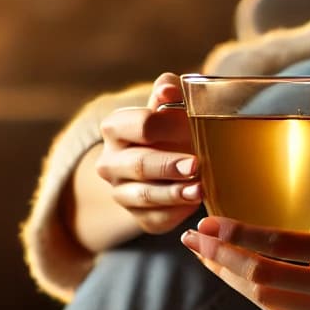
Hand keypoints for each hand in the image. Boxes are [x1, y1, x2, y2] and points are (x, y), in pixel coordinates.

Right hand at [95, 73, 202, 233]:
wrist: (163, 160)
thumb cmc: (170, 126)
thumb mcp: (169, 105)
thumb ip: (169, 92)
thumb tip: (169, 90)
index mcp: (115, 127)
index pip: (141, 125)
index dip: (170, 126)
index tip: (194, 128)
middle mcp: (109, 162)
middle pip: (139, 164)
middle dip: (168, 165)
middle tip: (196, 165)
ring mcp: (121, 193)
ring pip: (145, 196)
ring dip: (173, 194)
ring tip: (200, 190)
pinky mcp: (139, 218)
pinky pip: (155, 219)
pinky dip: (177, 213)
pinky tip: (195, 206)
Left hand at [179, 159, 309, 309]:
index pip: (280, 244)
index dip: (239, 235)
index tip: (208, 224)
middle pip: (261, 275)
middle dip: (220, 257)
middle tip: (191, 240)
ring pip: (264, 299)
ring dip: (229, 278)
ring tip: (205, 257)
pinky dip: (252, 295)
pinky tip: (234, 278)